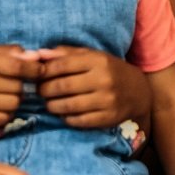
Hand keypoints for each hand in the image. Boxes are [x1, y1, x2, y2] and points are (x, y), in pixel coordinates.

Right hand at [0, 45, 40, 128]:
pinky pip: (4, 118)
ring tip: (5, 94)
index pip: (16, 67)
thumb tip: (36, 57)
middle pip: (17, 87)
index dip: (33, 70)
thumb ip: (10, 53)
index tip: (40, 71)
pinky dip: (5, 113)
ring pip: (13, 104)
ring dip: (15, 100)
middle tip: (13, 84)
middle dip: (21, 86)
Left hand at [35, 46, 150, 128]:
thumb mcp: (91, 56)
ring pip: (68, 106)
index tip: (36, 75)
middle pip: (63, 86)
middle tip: (39, 91)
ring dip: (52, 106)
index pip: (62, 65)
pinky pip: (79, 121)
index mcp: (98, 60)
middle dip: (44, 90)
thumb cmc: (108, 70)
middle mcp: (103, 79)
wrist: (138, 91)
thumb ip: (65, 53)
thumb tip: (38, 54)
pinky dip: (66, 118)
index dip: (44, 71)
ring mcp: (107, 100)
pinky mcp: (108, 118)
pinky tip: (63, 113)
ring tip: (48, 103)